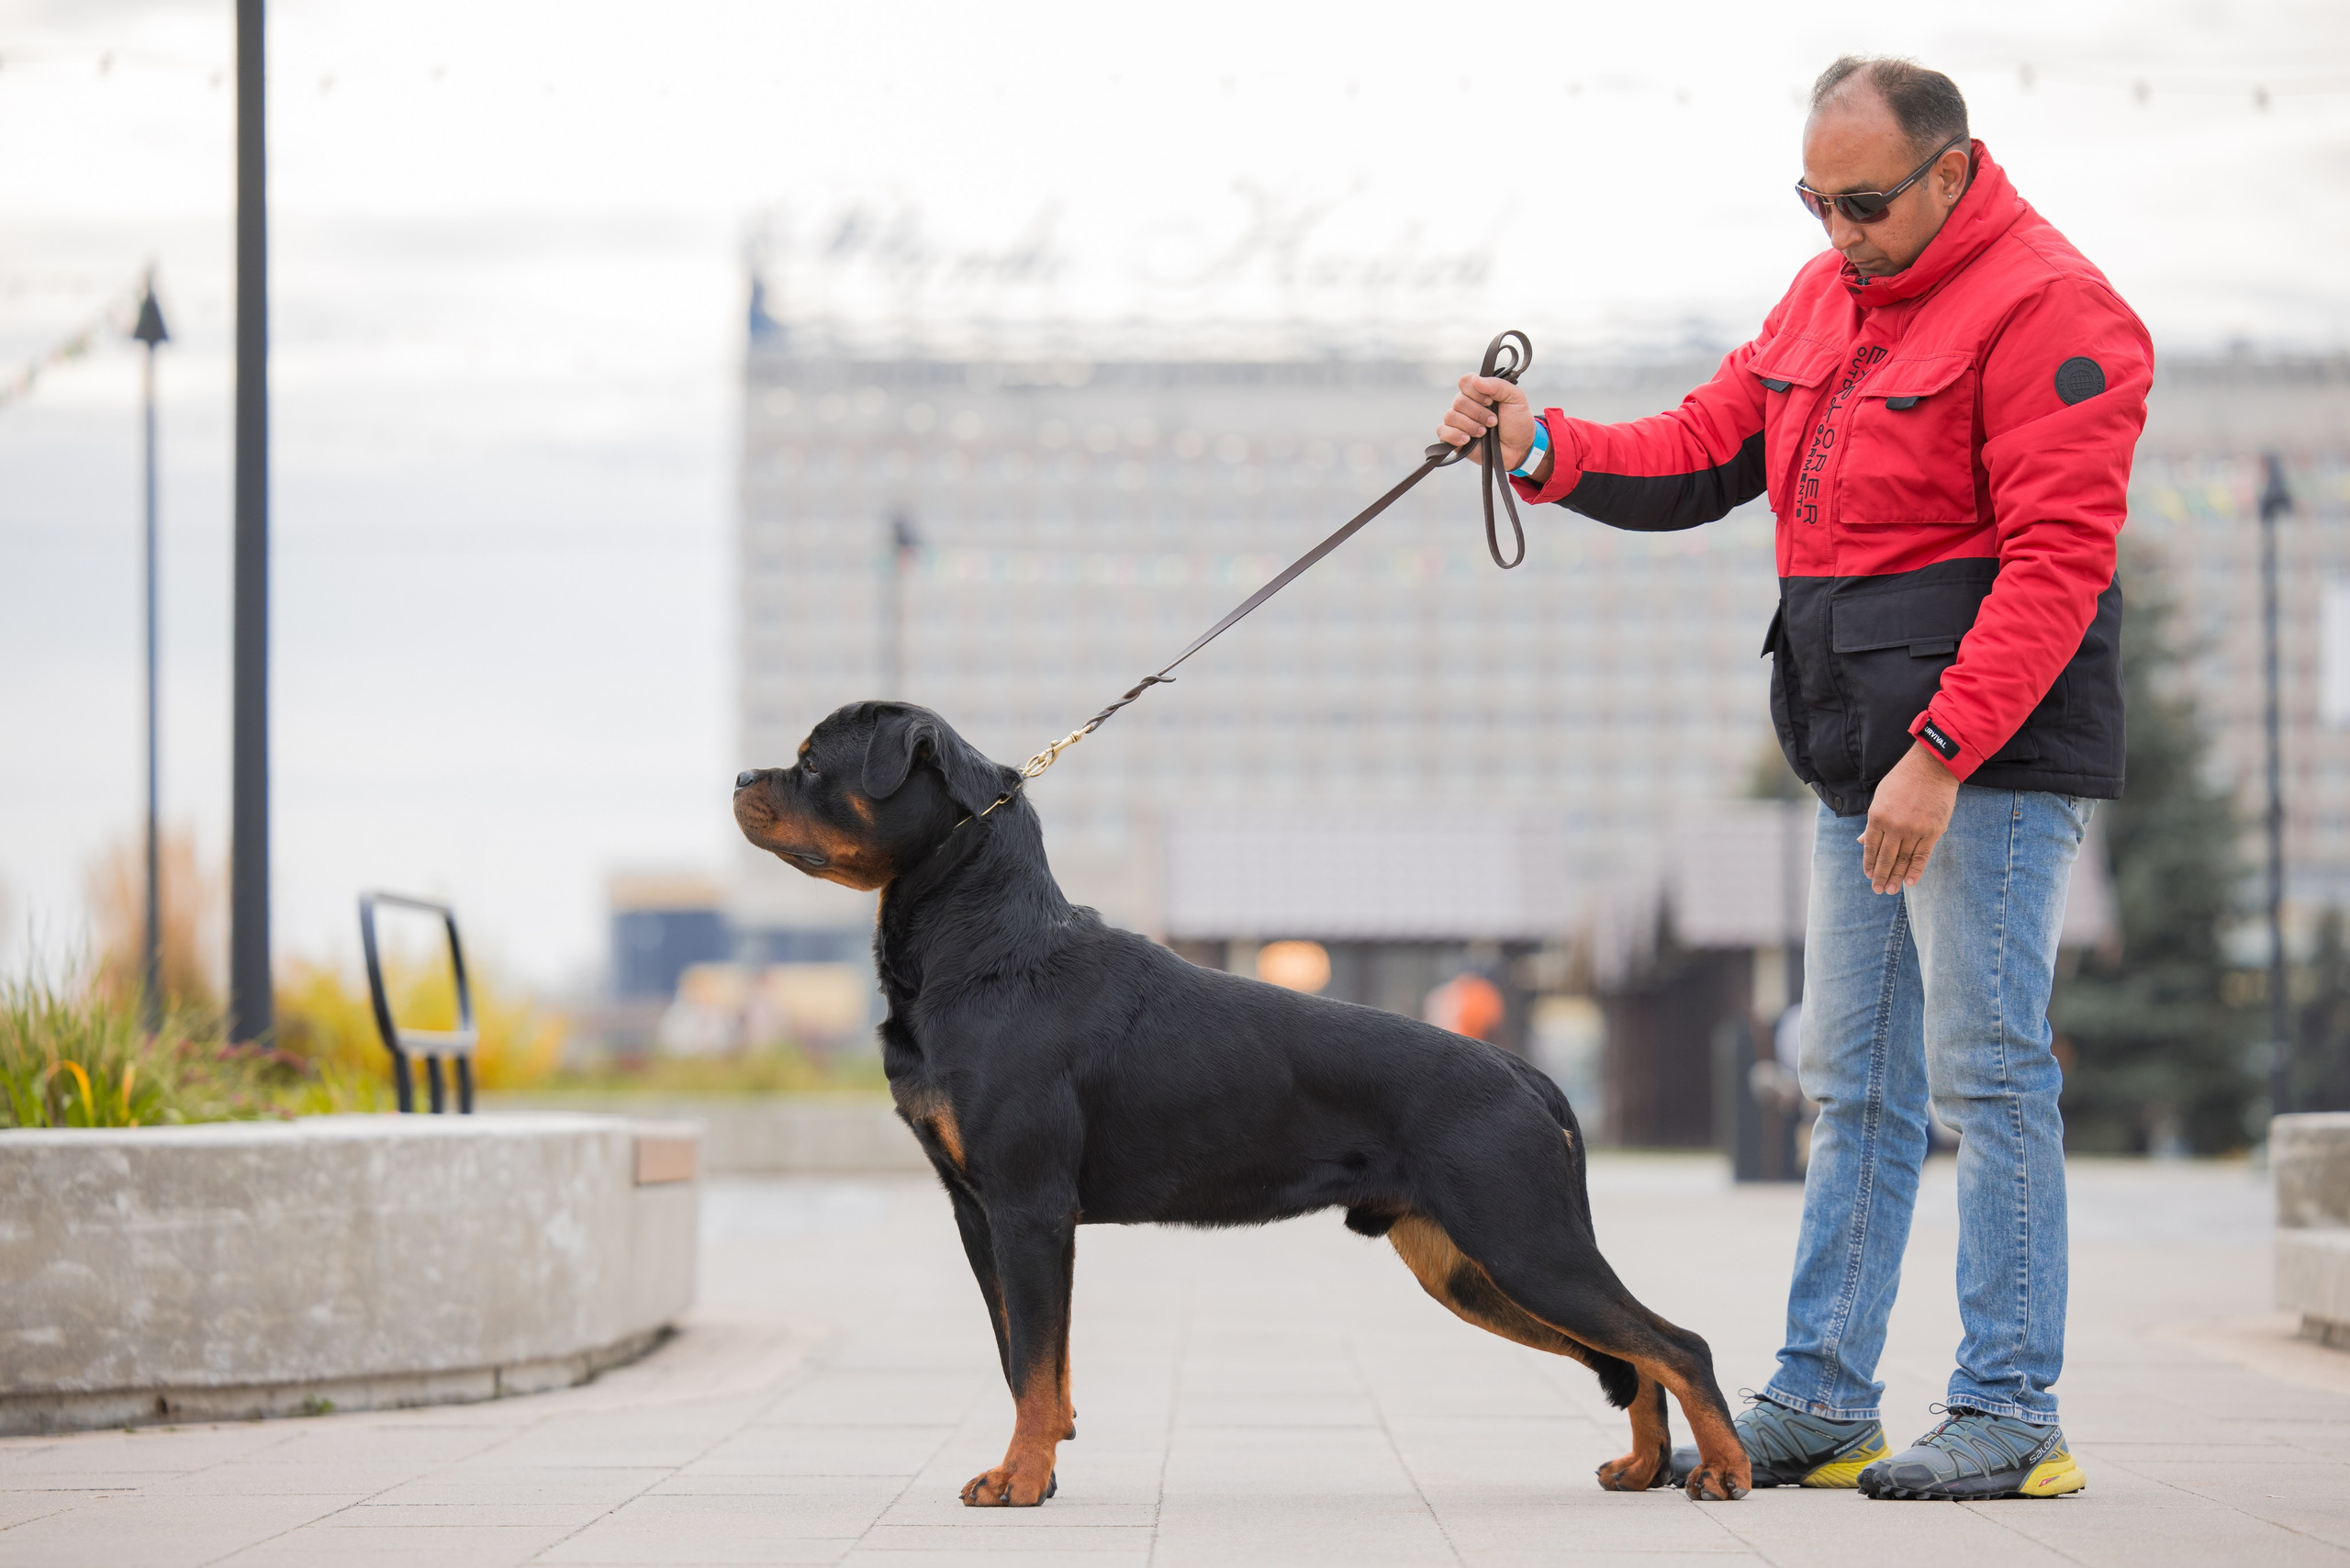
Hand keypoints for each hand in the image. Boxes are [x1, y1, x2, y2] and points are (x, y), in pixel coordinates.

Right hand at [1438, 374, 1540, 476]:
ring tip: (1484, 433)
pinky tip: (1467, 439)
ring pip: (1451, 416)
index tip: (1490, 401)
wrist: (1519, 449)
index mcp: (1479, 391)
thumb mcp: (1516, 398)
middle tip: (1493, 422)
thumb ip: (1498, 385)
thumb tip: (1476, 379)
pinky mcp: (1453, 438)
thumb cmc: (1517, 423)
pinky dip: (1454, 435)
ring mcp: (1459, 421)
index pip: (1465, 381)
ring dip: (1470, 425)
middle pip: (1458, 401)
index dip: (1476, 392)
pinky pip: (1442, 432)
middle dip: (1478, 413)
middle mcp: (1466, 404)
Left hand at [1859, 741, 1959, 893]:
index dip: (1869, 863)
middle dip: (1880, 876)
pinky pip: (1922, 856)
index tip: (1868, 875)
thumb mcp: (1880, 798)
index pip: (1870, 847)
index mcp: (1877, 816)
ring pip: (1903, 860)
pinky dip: (1915, 871)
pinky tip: (1909, 883)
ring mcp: (1914, 830)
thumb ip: (1872, 823)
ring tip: (1890, 890)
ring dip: (1896, 877)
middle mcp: (1894, 826)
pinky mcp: (1933, 831)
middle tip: (1877, 890)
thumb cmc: (1902, 780)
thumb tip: (1860, 841)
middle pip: (1885, 857)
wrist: (1932, 767)